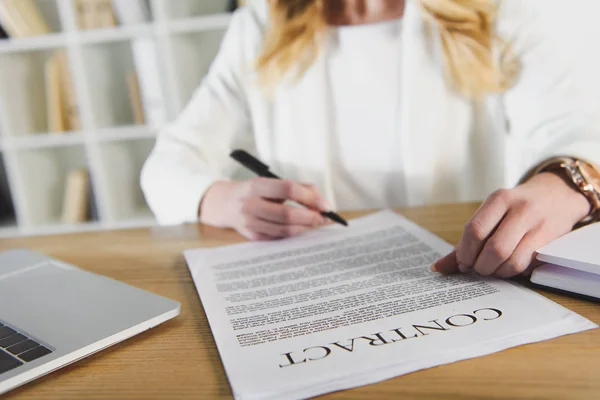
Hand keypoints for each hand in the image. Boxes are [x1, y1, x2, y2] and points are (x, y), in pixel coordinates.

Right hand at [199, 178, 328, 239]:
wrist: (222, 204)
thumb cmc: (253, 192)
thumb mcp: (269, 182)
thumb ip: (296, 187)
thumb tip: (320, 200)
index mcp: (256, 186)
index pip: (287, 189)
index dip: (309, 197)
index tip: (324, 204)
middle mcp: (251, 204)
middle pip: (287, 214)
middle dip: (310, 217)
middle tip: (323, 217)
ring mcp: (250, 223)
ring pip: (284, 229)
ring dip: (304, 227)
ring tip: (315, 223)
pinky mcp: (252, 236)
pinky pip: (278, 237)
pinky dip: (293, 233)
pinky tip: (300, 228)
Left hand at [432, 172, 589, 277]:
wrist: (557, 196)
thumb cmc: (514, 210)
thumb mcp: (491, 215)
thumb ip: (465, 242)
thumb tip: (438, 268)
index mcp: (499, 199)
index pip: (475, 230)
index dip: (465, 253)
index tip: (463, 263)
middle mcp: (520, 209)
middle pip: (494, 248)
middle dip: (481, 266)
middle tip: (478, 269)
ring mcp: (538, 224)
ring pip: (512, 260)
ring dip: (497, 272)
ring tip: (493, 269)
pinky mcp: (551, 240)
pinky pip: (527, 266)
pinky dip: (513, 272)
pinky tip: (509, 267)